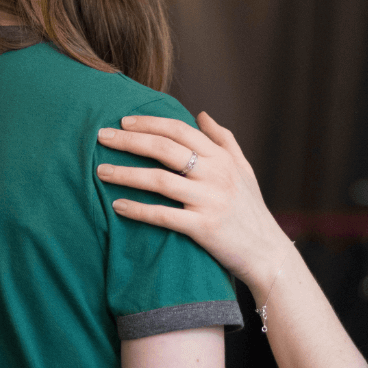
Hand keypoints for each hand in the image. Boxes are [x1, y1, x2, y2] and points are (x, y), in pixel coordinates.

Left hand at [96, 112, 292, 289]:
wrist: (267, 253)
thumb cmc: (250, 210)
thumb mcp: (243, 169)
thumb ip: (223, 139)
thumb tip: (201, 114)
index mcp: (222, 158)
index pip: (180, 130)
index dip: (149, 122)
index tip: (123, 120)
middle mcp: (216, 175)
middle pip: (165, 149)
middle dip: (129, 140)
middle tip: (101, 136)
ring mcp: (209, 201)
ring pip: (159, 180)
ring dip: (126, 174)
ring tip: (100, 171)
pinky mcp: (203, 228)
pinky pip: (164, 215)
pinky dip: (138, 209)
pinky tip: (117, 205)